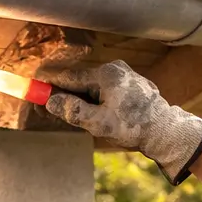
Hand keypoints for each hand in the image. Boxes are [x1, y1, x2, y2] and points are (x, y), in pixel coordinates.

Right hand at [44, 61, 201, 183]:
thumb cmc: (134, 127)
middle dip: (70, 96)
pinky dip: (100, 101)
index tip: (34, 89)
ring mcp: (126, 76)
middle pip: (82, 82)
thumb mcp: (98, 123)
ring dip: (87, 102)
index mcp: (106, 74)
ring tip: (91, 121)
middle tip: (56, 111)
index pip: (69, 78)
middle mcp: (116, 69)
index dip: (50, 86)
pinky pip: (108, 91)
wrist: (167, 131)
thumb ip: (73, 111)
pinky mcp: (133, 85)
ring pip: (95, 88)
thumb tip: (51, 102)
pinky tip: (104, 117)